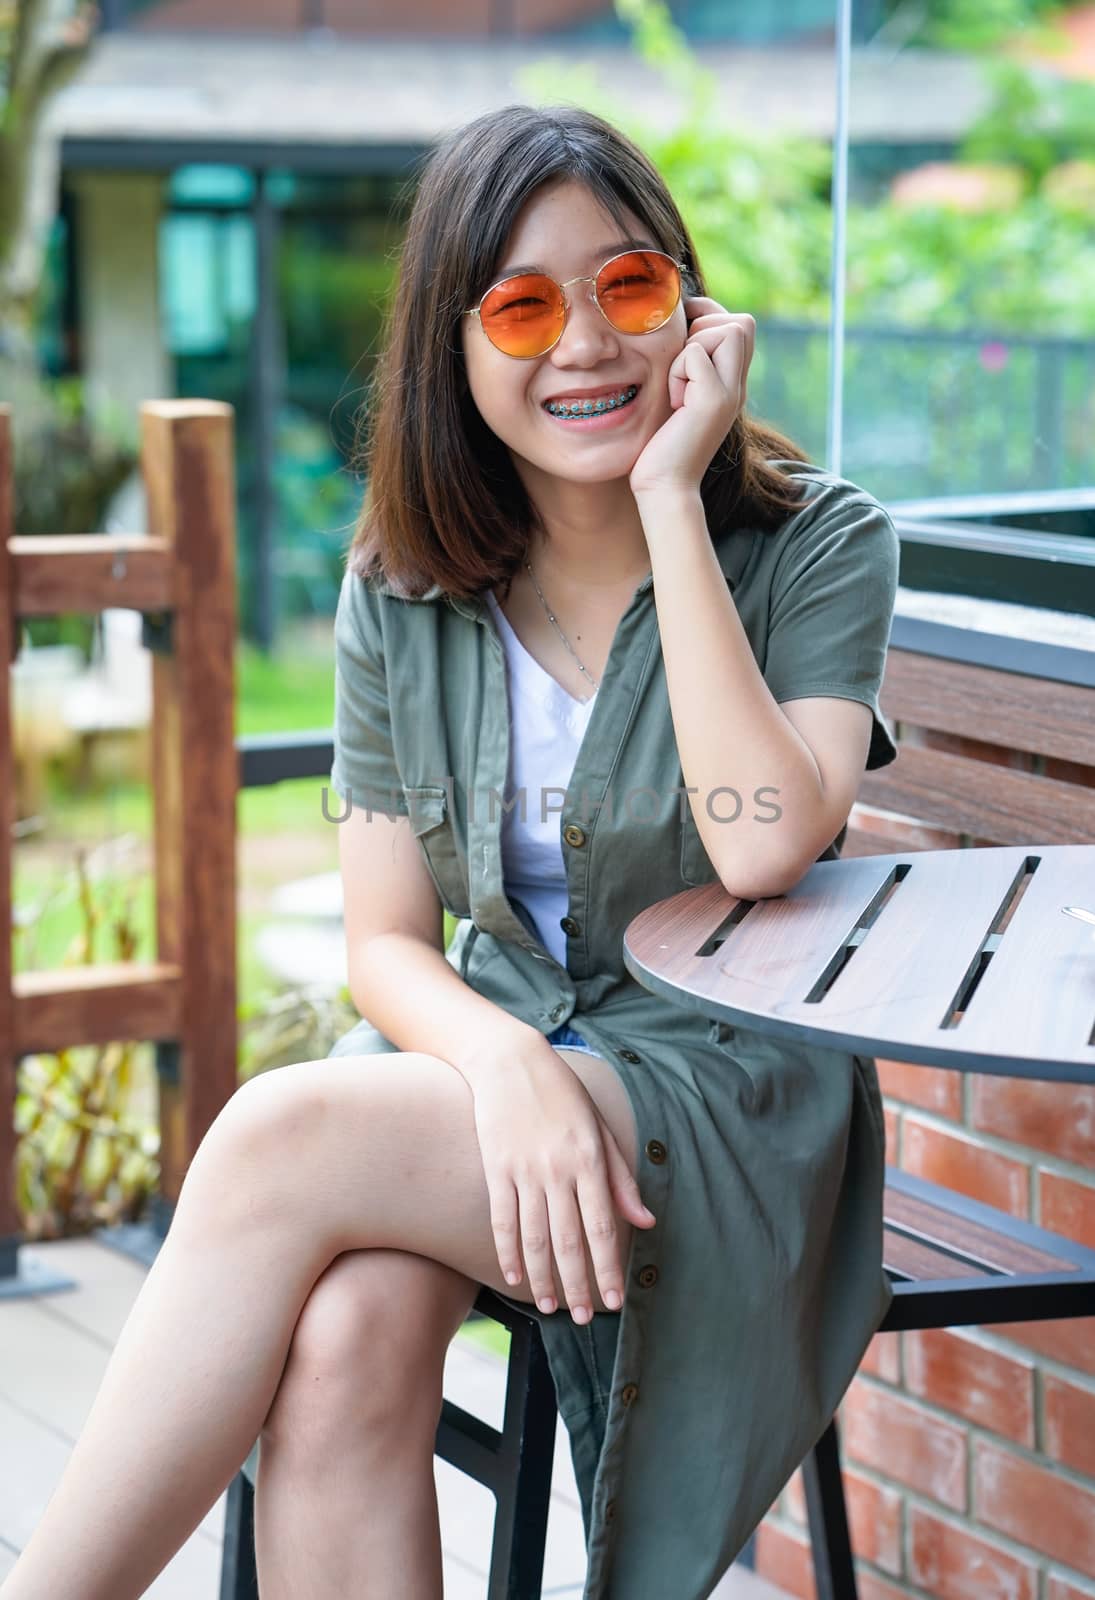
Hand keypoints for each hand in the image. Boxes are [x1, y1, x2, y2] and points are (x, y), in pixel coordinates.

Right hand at [470, 1037, 656, 1321]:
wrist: (509, 1061)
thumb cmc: (561, 1094)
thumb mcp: (599, 1129)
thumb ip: (621, 1178)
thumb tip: (646, 1221)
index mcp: (589, 1159)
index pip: (603, 1226)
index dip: (609, 1267)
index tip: (615, 1300)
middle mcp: (558, 1169)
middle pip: (569, 1240)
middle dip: (579, 1283)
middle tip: (584, 1318)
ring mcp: (524, 1170)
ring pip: (535, 1237)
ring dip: (543, 1278)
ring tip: (552, 1306)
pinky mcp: (496, 1168)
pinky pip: (503, 1219)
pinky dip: (508, 1252)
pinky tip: (513, 1276)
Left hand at [628, 296, 754, 498]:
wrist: (665, 487)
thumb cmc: (661, 445)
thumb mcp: (678, 398)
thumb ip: (687, 369)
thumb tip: (675, 330)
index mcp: (730, 384)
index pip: (741, 325)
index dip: (711, 318)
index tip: (683, 343)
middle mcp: (737, 386)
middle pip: (743, 323)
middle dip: (707, 327)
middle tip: (682, 365)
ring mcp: (730, 393)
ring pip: (728, 330)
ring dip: (692, 349)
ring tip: (679, 387)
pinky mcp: (714, 400)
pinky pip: (695, 353)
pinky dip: (677, 371)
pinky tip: (674, 402)